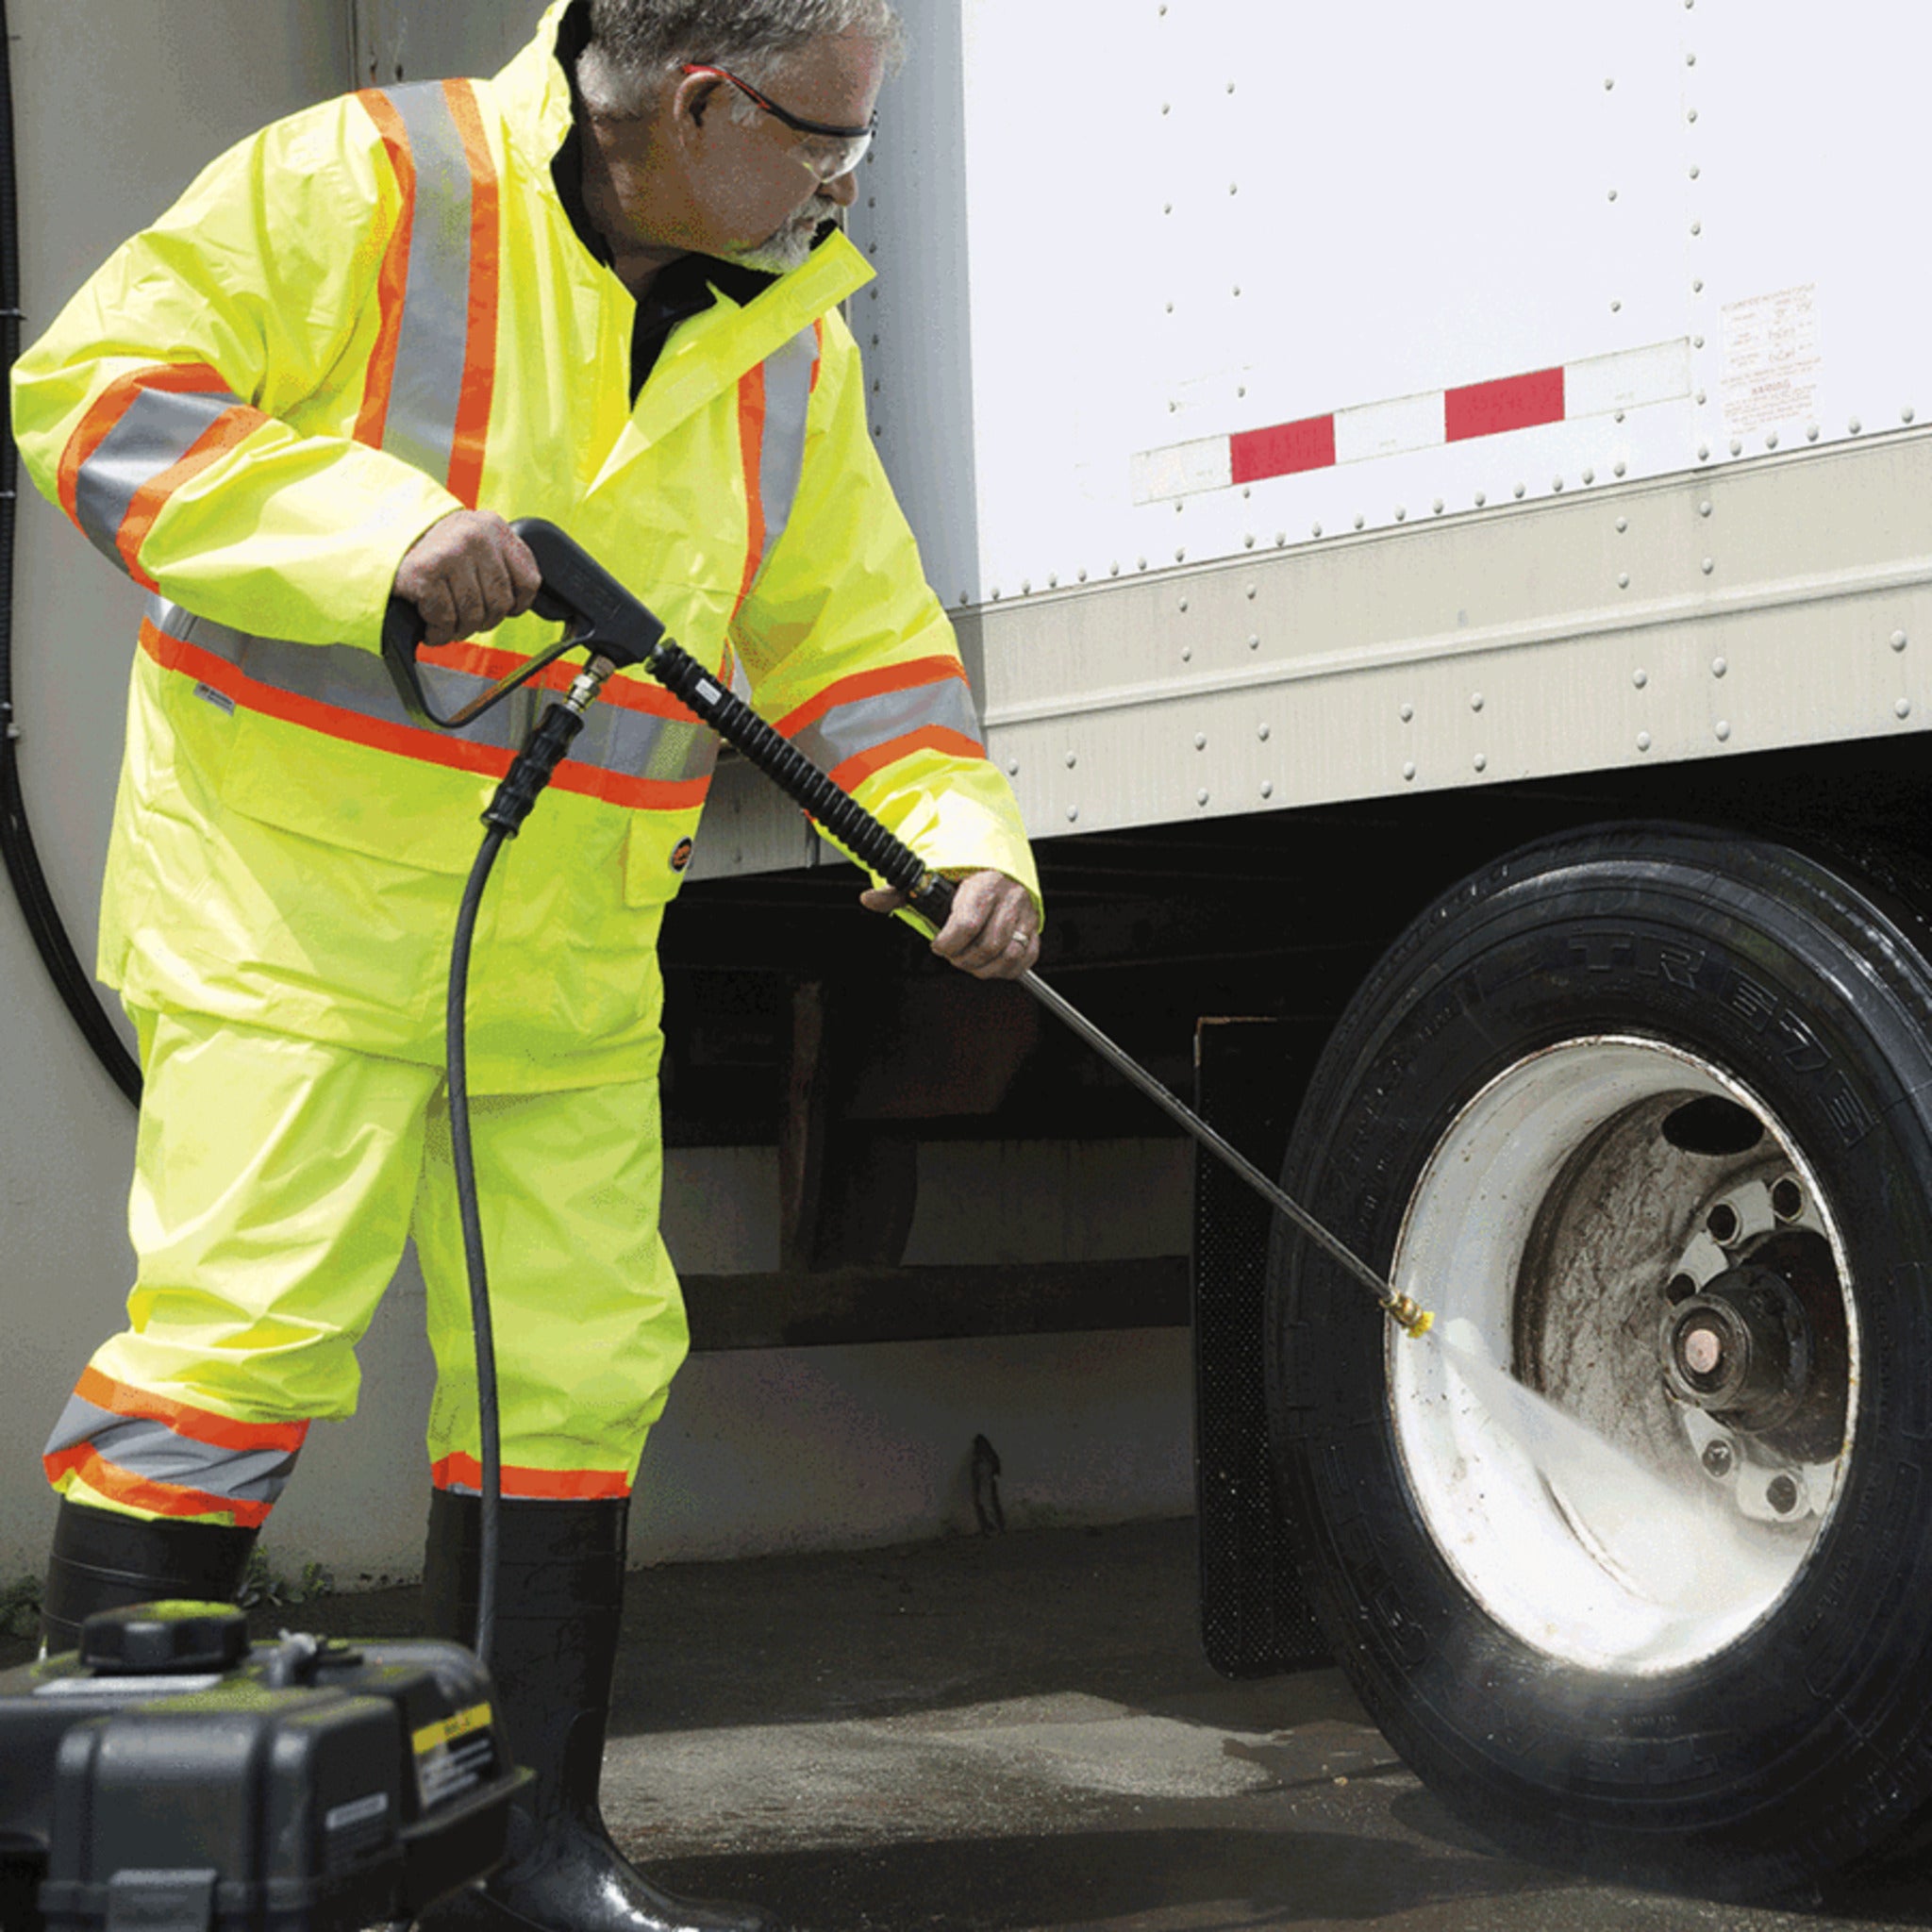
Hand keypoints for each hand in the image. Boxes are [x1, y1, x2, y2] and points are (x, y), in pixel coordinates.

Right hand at [393, 510, 541, 647]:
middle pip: (501, 604)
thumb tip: (518, 603)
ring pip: (474, 616)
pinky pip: (445, 620)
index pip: (529, 581)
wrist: (381, 540)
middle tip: (465, 620)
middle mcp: (476, 537)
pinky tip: (430, 625)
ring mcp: (451, 554)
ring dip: (459, 630)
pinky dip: (438, 632)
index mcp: (494, 528)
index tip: (500, 609)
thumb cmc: (430, 549)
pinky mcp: (425, 573)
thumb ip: (499, 561)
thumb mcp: (473, 541)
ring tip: (446, 623)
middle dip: (483, 622)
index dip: (517, 605)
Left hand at [861, 869, 1039, 980]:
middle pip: (987, 945)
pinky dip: (1008, 968)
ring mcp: (1024, 913)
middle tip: (952, 954)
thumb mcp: (930, 878)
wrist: (996, 860)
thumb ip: (900, 893)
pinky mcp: (1033, 925)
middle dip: (963, 958)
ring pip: (1008, 954)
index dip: (948, 943)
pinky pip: (1027, 956)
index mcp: (984, 882)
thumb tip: (871, 899)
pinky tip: (991, 964)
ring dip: (984, 967)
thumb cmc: (964, 871)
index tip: (939, 944)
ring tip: (968, 961)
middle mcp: (1008, 897)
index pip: (967, 924)